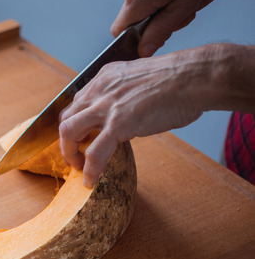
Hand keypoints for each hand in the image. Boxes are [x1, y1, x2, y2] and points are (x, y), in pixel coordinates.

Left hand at [58, 47, 212, 186]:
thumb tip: (123, 113)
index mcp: (104, 78)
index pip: (77, 103)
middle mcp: (99, 90)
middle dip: (65, 141)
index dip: (74, 124)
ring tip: (79, 169)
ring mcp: (106, 107)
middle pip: (66, 118)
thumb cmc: (179, 79)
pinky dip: (90, 169)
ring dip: (70, 154)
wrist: (193, 77)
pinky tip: (91, 181)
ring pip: (69, 133)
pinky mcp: (118, 123)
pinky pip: (94, 152)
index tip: (78, 139)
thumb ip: (124, 95)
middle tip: (74, 157)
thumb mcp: (139, 79)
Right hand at [111, 0, 217, 56]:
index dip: (136, 37)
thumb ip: (161, 30)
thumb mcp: (183, 6)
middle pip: (133, 17)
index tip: (153, 34)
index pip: (120, 31)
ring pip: (142, 3)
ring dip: (163, 4)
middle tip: (180, 10)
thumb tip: (144, 50)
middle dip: (157, 18)